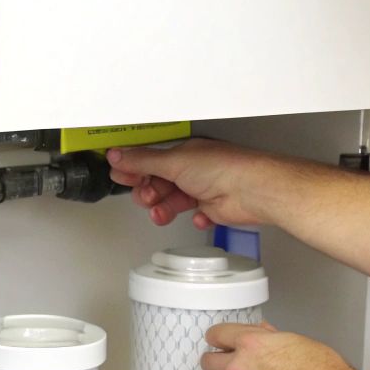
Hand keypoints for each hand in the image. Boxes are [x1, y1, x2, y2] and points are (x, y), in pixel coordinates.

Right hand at [106, 138, 267, 228]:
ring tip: (163, 212)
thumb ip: (142, 161)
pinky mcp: (211, 207)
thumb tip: (117, 155)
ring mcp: (201, 188)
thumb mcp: (173, 162)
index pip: (149, 159)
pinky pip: (192, 215)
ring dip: (163, 208)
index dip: (133, 169)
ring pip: (171, 201)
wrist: (252, 190)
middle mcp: (191, 169)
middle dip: (148, 192)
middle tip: (148, 196)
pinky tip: (198, 214)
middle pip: (157, 183)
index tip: (120, 177)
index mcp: (182, 152)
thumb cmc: (223, 168)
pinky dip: (192, 217)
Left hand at [199, 322, 358, 369]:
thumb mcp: (296, 341)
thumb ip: (270, 337)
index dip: (218, 339)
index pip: (216, 335)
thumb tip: (262, 333)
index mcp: (251, 343)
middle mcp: (241, 366)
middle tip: (227, 366)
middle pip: (208, 362)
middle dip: (217, 363)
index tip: (220, 343)